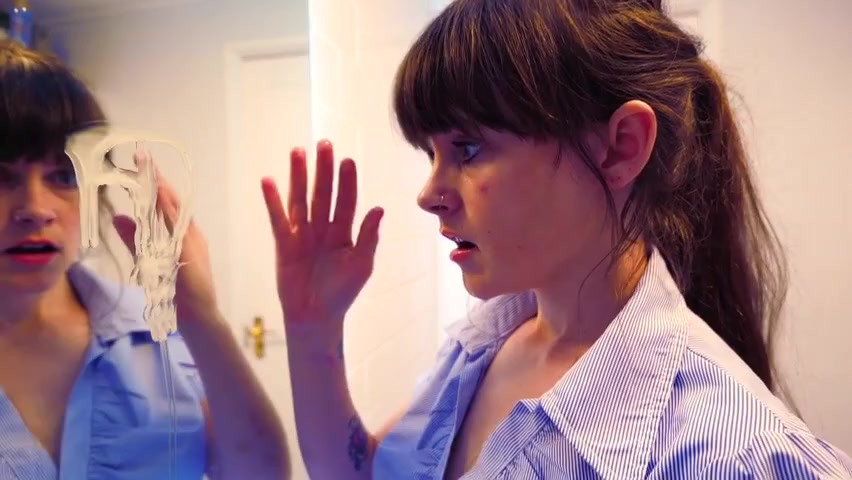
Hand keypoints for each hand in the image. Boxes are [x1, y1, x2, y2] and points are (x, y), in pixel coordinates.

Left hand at [113, 155, 217, 325]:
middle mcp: (188, 232)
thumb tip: (118, 218)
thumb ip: (135, 240)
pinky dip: (169, 209)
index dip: (154, 183)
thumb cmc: (179, 292)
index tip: (142, 164)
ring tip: (148, 168)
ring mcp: (190, 240)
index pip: (166, 204)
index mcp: (182, 234)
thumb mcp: (150, 262)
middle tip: (142, 156)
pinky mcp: (188, 250)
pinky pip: (177, 225)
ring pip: (174, 208)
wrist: (200, 315)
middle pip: (170, 200)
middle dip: (156, 178)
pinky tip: (160, 196)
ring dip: (160, 187)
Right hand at [261, 140, 382, 331]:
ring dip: (299, 176)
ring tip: (298, 152)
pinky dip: (273, 200)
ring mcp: (302, 234)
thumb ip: (368, 237)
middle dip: (324, 169)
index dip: (347, 182)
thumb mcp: (361, 265)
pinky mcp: (284, 243)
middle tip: (324, 144)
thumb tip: (378, 208)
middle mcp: (323, 228)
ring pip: (301, 199)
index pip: (346, 201)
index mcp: (344, 232)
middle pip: (323, 193)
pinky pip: (278, 218)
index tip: (348, 161)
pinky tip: (269, 181)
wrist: (315, 317)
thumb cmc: (341, 293)